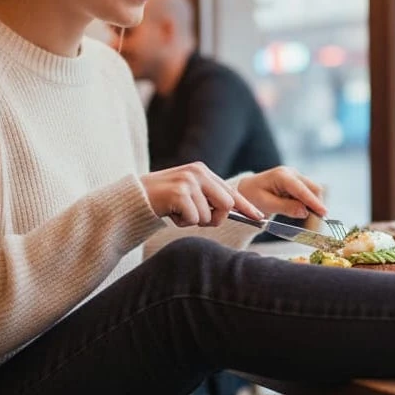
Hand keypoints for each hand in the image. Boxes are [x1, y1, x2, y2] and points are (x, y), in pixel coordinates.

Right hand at [141, 162, 262, 227]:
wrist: (135, 198)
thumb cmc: (164, 199)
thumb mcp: (189, 193)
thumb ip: (208, 197)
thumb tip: (232, 211)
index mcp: (203, 171)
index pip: (230, 191)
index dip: (246, 206)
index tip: (259, 218)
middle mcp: (198, 173)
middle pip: (226, 205)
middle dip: (215, 218)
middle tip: (198, 218)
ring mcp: (188, 182)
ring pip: (208, 216)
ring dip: (194, 221)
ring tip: (178, 212)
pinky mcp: (179, 193)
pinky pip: (193, 219)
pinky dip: (182, 222)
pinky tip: (171, 213)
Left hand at [237, 166, 325, 218]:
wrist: (247, 190)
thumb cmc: (252, 196)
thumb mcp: (266, 204)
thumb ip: (285, 208)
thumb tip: (305, 212)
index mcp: (281, 175)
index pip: (301, 189)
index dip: (314, 201)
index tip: (324, 213)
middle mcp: (291, 172)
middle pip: (313, 188)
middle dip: (316, 203)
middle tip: (317, 221)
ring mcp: (296, 176)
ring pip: (313, 190)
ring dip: (313, 204)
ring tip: (306, 218)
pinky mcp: (298, 182)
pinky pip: (309, 193)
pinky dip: (309, 203)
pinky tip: (302, 211)